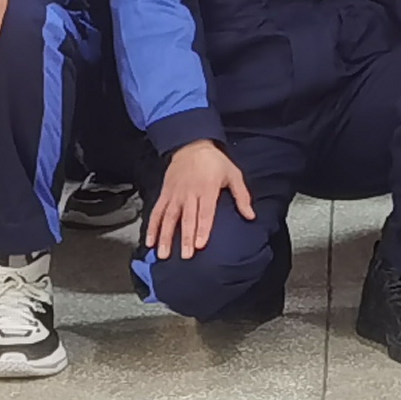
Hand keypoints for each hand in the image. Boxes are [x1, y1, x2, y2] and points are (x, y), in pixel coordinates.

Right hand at [146, 139, 253, 259]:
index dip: (202, 229)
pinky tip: (149, 241)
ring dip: (165, 237)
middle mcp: (189, 193)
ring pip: (168, 218)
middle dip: (185, 238)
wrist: (191, 144)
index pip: (205, 213)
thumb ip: (242, 196)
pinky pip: (157, 211)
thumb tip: (251, 216)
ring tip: (163, 254)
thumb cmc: (215, 162)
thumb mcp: (233, 174)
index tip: (200, 245)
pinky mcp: (165, 194)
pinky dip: (152, 227)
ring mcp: (175, 194)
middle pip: (186, 218)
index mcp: (207, 189)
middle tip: (186, 255)